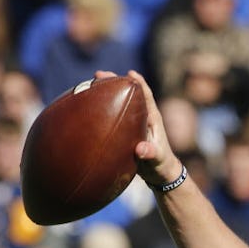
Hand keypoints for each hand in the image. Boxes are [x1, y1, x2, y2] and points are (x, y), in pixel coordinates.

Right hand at [93, 70, 181, 187]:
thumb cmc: (161, 164)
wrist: (160, 174)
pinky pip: (113, 115)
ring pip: (119, 103)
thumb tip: (141, 149)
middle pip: (129, 94)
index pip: (146, 96)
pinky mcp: (126, 131)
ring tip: (90, 84)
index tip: (130, 73)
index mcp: (152, 119)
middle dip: (116, 83)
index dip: (139, 83)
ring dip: (107, 93)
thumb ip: (150, 153)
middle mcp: (143, 117)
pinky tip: (87, 107)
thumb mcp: (157, 159)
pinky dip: (102, 109)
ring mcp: (134, 124)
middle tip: (99, 74)